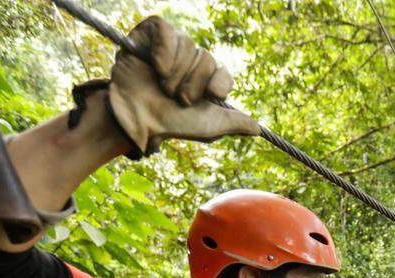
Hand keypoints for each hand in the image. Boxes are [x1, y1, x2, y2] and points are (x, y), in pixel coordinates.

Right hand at [108, 16, 259, 156]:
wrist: (136, 118)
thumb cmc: (169, 123)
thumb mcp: (207, 127)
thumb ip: (233, 124)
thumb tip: (258, 129)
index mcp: (205, 79)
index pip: (223, 72)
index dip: (219, 83)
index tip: (211, 95)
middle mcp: (191, 60)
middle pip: (207, 59)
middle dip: (192, 85)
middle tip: (177, 99)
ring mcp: (172, 45)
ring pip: (188, 47)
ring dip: (175, 74)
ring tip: (161, 87)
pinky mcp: (151, 33)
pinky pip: (166, 31)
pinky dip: (163, 51)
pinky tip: (156, 67)